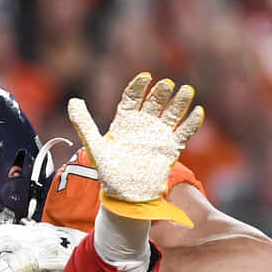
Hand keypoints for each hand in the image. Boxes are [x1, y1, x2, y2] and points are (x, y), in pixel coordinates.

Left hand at [0, 222, 86, 271]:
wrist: (97, 250)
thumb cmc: (76, 246)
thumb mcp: (54, 234)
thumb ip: (38, 231)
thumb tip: (25, 224)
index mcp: (37, 231)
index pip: (9, 229)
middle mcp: (38, 235)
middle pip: (7, 236)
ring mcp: (43, 246)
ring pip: (13, 249)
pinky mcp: (49, 259)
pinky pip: (26, 266)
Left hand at [68, 72, 203, 225]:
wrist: (124, 194)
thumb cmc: (108, 171)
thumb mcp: (95, 146)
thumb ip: (84, 123)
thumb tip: (73, 100)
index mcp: (125, 122)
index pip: (133, 97)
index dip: (139, 87)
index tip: (146, 77)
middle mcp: (143, 125)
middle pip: (154, 102)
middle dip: (161, 93)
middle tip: (166, 84)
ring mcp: (157, 135)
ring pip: (171, 114)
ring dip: (179, 102)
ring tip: (186, 90)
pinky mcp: (170, 148)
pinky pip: (184, 133)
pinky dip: (191, 123)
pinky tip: (197, 111)